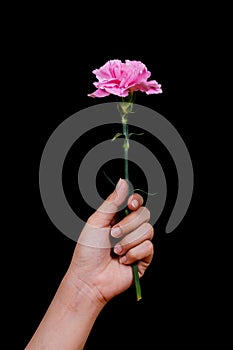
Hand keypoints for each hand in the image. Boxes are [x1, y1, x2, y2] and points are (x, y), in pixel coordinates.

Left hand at [67, 178, 153, 303]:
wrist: (89, 278)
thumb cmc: (88, 251)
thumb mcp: (97, 222)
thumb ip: (112, 202)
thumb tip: (123, 182)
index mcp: (118, 217)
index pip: (136, 202)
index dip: (136, 201)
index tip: (130, 205)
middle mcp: (130, 228)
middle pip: (144, 214)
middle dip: (128, 225)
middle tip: (113, 235)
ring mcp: (138, 243)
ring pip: (148, 230)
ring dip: (128, 241)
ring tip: (116, 251)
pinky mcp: (143, 258)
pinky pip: (148, 247)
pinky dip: (133, 254)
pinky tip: (123, 260)